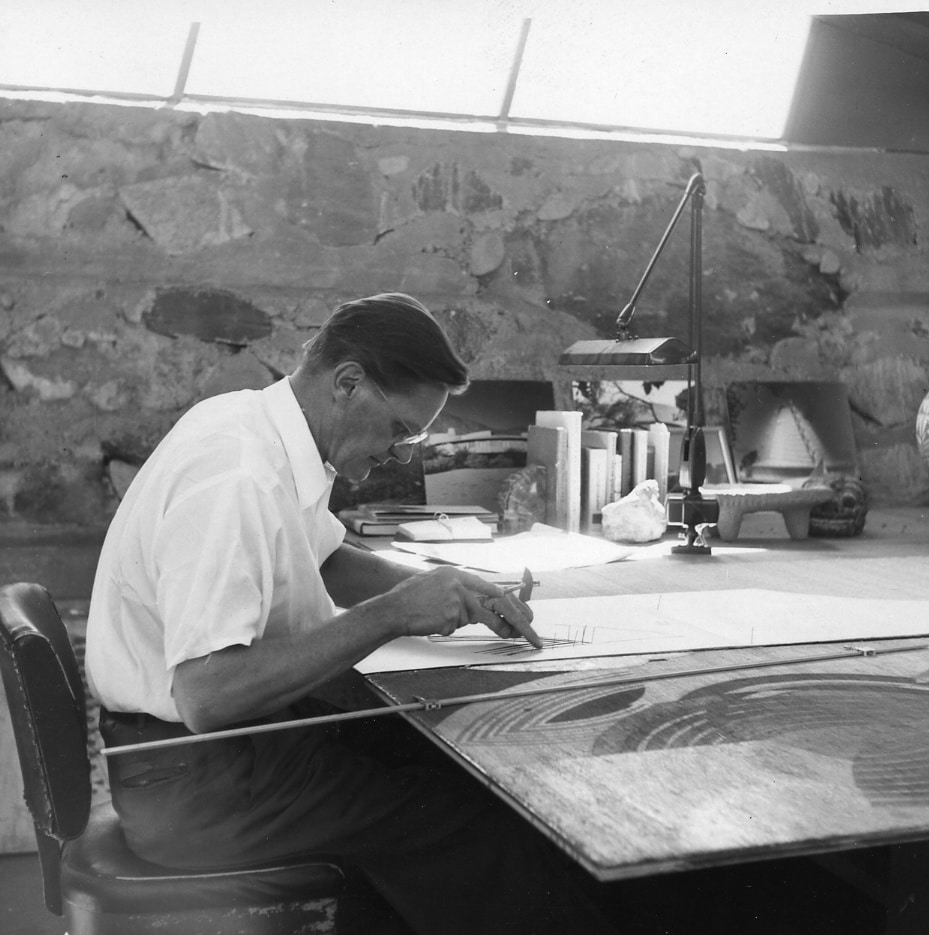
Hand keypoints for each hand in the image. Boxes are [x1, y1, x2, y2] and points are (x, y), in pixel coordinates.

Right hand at [384, 567, 533, 640]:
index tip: (520, 610)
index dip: (507, 599)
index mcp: (456, 575)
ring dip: (465, 622)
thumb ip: (455, 588)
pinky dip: (444, 627)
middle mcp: (459, 586)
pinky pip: (454, 627)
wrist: (393, 608)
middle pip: (492, 604)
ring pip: (470, 618)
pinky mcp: (450, 618)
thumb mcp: (434, 581)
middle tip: (530, 633)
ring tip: (452, 620)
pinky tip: (430, 621)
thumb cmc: (410, 597)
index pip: (489, 587)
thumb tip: (474, 600)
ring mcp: (456, 602)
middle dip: (514, 620)